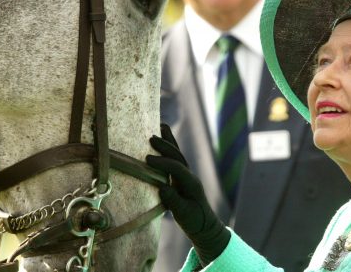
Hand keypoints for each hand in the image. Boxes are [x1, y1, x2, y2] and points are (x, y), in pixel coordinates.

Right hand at [146, 124, 229, 265]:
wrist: (204, 224)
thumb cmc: (194, 221)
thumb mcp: (183, 214)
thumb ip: (174, 201)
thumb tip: (162, 188)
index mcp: (191, 184)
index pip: (177, 168)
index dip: (163, 163)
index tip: (146, 160)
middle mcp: (190, 176)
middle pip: (178, 156)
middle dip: (165, 146)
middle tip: (150, 138)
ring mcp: (186, 175)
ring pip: (177, 154)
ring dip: (169, 141)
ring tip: (161, 126)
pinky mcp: (182, 176)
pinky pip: (175, 158)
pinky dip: (169, 146)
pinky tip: (163, 137)